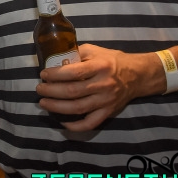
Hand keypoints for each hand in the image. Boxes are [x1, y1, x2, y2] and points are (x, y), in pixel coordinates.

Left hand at [35, 43, 157, 131]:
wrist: (138, 75)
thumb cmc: (111, 60)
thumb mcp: (94, 50)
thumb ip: (75, 54)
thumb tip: (54, 61)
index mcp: (99, 67)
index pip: (73, 72)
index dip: (55, 75)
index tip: (43, 74)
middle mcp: (103, 85)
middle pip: (72, 92)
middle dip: (51, 91)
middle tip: (39, 89)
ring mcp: (106, 101)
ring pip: (78, 108)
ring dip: (57, 107)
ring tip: (43, 103)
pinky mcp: (109, 112)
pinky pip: (91, 123)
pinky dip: (76, 126)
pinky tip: (63, 123)